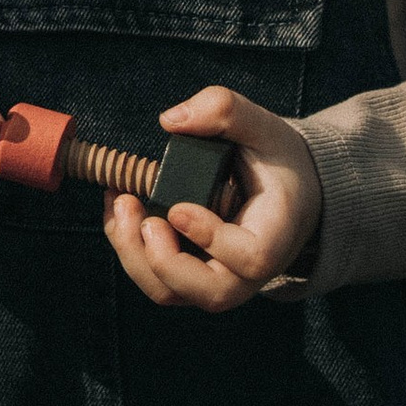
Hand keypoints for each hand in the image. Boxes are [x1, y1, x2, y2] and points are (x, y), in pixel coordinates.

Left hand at [100, 86, 322, 312]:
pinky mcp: (189, 276)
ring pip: (169, 292)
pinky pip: (154, 277)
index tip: (178, 209)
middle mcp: (247, 272)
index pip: (250, 258)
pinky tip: (120, 205)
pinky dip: (128, 246)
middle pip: (207, 293)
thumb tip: (171, 120)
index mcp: (276, 237)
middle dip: (160, 258)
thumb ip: (226, 111)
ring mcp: (216, 279)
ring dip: (132, 253)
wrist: (285, 191)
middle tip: (132, 207)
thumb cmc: (276, 162)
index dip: (211, 239)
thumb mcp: (264, 127)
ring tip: (119, 202)